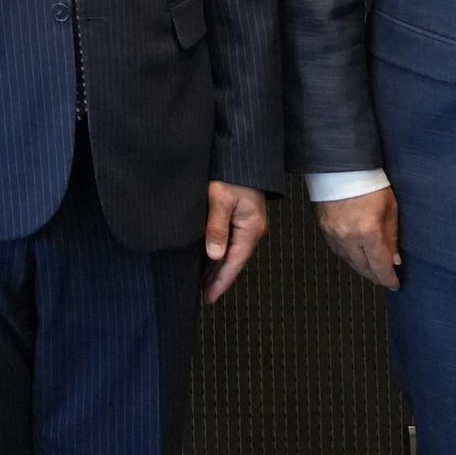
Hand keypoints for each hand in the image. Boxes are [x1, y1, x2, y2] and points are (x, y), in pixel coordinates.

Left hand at [201, 182, 271, 302]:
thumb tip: (214, 255)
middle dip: (219, 279)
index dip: (221, 282)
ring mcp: (249, 224)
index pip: (235, 263)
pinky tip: (208, 260)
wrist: (244, 156)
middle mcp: (253, 230)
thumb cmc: (231, 175)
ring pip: (232, 253)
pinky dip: (220, 254)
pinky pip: (231, 242)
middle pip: (234, 262)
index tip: (208, 298)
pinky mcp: (243, 217)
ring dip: (218, 268)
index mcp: (251, 229)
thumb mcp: (220, 199)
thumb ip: (217, 227)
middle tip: (202, 297)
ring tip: (202, 284)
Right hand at [318, 184, 401, 290]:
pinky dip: (350, 257)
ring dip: (363, 268)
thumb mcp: (390, 209)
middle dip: (376, 277)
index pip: (380, 266)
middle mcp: (348, 237)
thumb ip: (392, 237)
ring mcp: (333, 234)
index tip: (395, 284)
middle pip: (363, 268)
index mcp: (368, 232)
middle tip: (386, 280)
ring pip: (349, 262)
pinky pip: (338, 251)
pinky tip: (357, 257)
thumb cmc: (369, 183)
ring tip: (373, 270)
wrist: (341, 167)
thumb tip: (394, 259)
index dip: (388, 279)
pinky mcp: (324, 229)